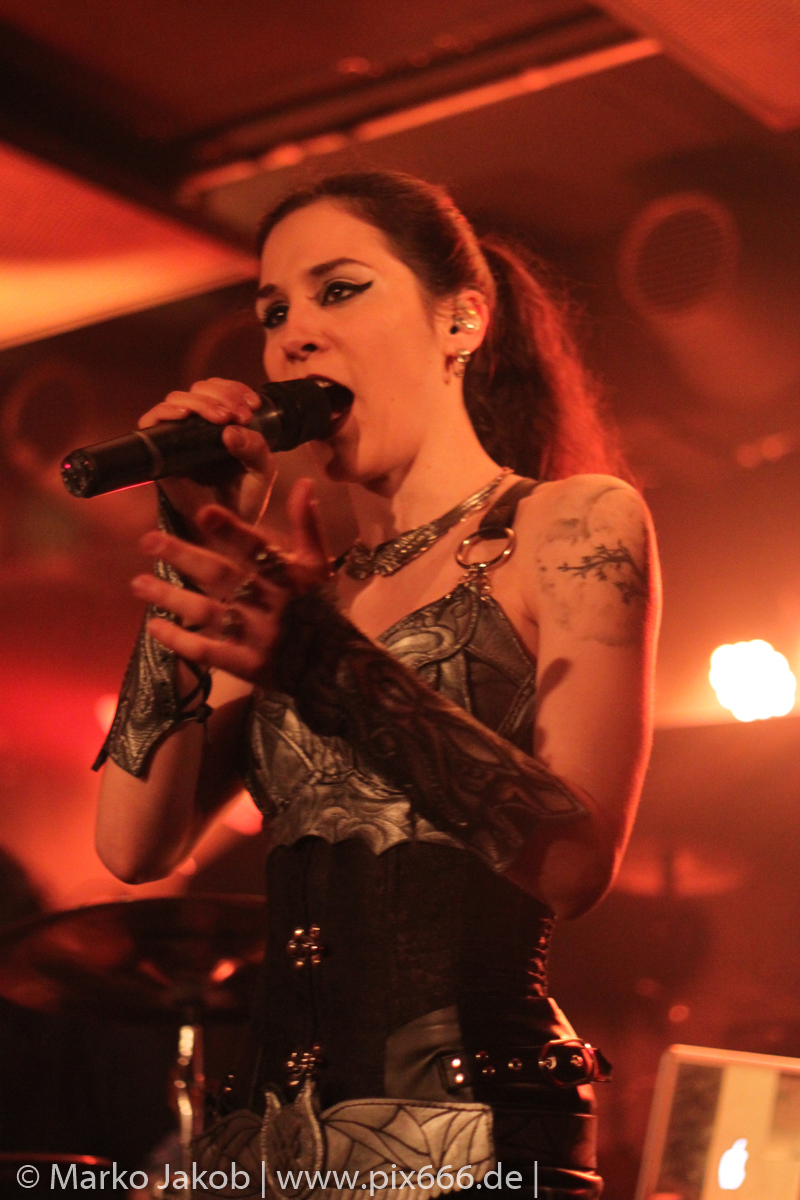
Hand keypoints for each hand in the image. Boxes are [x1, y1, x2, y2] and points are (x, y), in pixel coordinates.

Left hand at [131, 479, 329, 684]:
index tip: (203, 513)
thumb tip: (303, 483)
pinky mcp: (246, 663)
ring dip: (170, 597)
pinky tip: (154, 627)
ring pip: (207, 612)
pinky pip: (208, 651)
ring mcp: (256, 635)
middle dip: (183, 556)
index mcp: (285, 574)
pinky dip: (180, 640)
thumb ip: (306, 525)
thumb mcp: (317, 564)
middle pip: (221, 576)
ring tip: (138, 583)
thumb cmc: (317, 606)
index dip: (231, 531)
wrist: (333, 663)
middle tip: (147, 540)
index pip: (256, 547)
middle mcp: (268, 602)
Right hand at [139, 377, 274, 533]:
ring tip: (218, 418)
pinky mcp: (160, 450)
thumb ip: (256, 448)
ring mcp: (178, 435)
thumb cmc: (243, 500)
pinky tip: (183, 416)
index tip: (251, 406)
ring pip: (178, 399)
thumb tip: (231, 430)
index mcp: (226, 423)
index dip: (235, 390)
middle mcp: (200, 425)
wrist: (222, 531)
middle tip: (236, 414)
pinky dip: (165, 412)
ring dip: (199, 402)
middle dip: (221, 395)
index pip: (223, 390)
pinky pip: (153, 421)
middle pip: (200, 389)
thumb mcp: (261, 472)